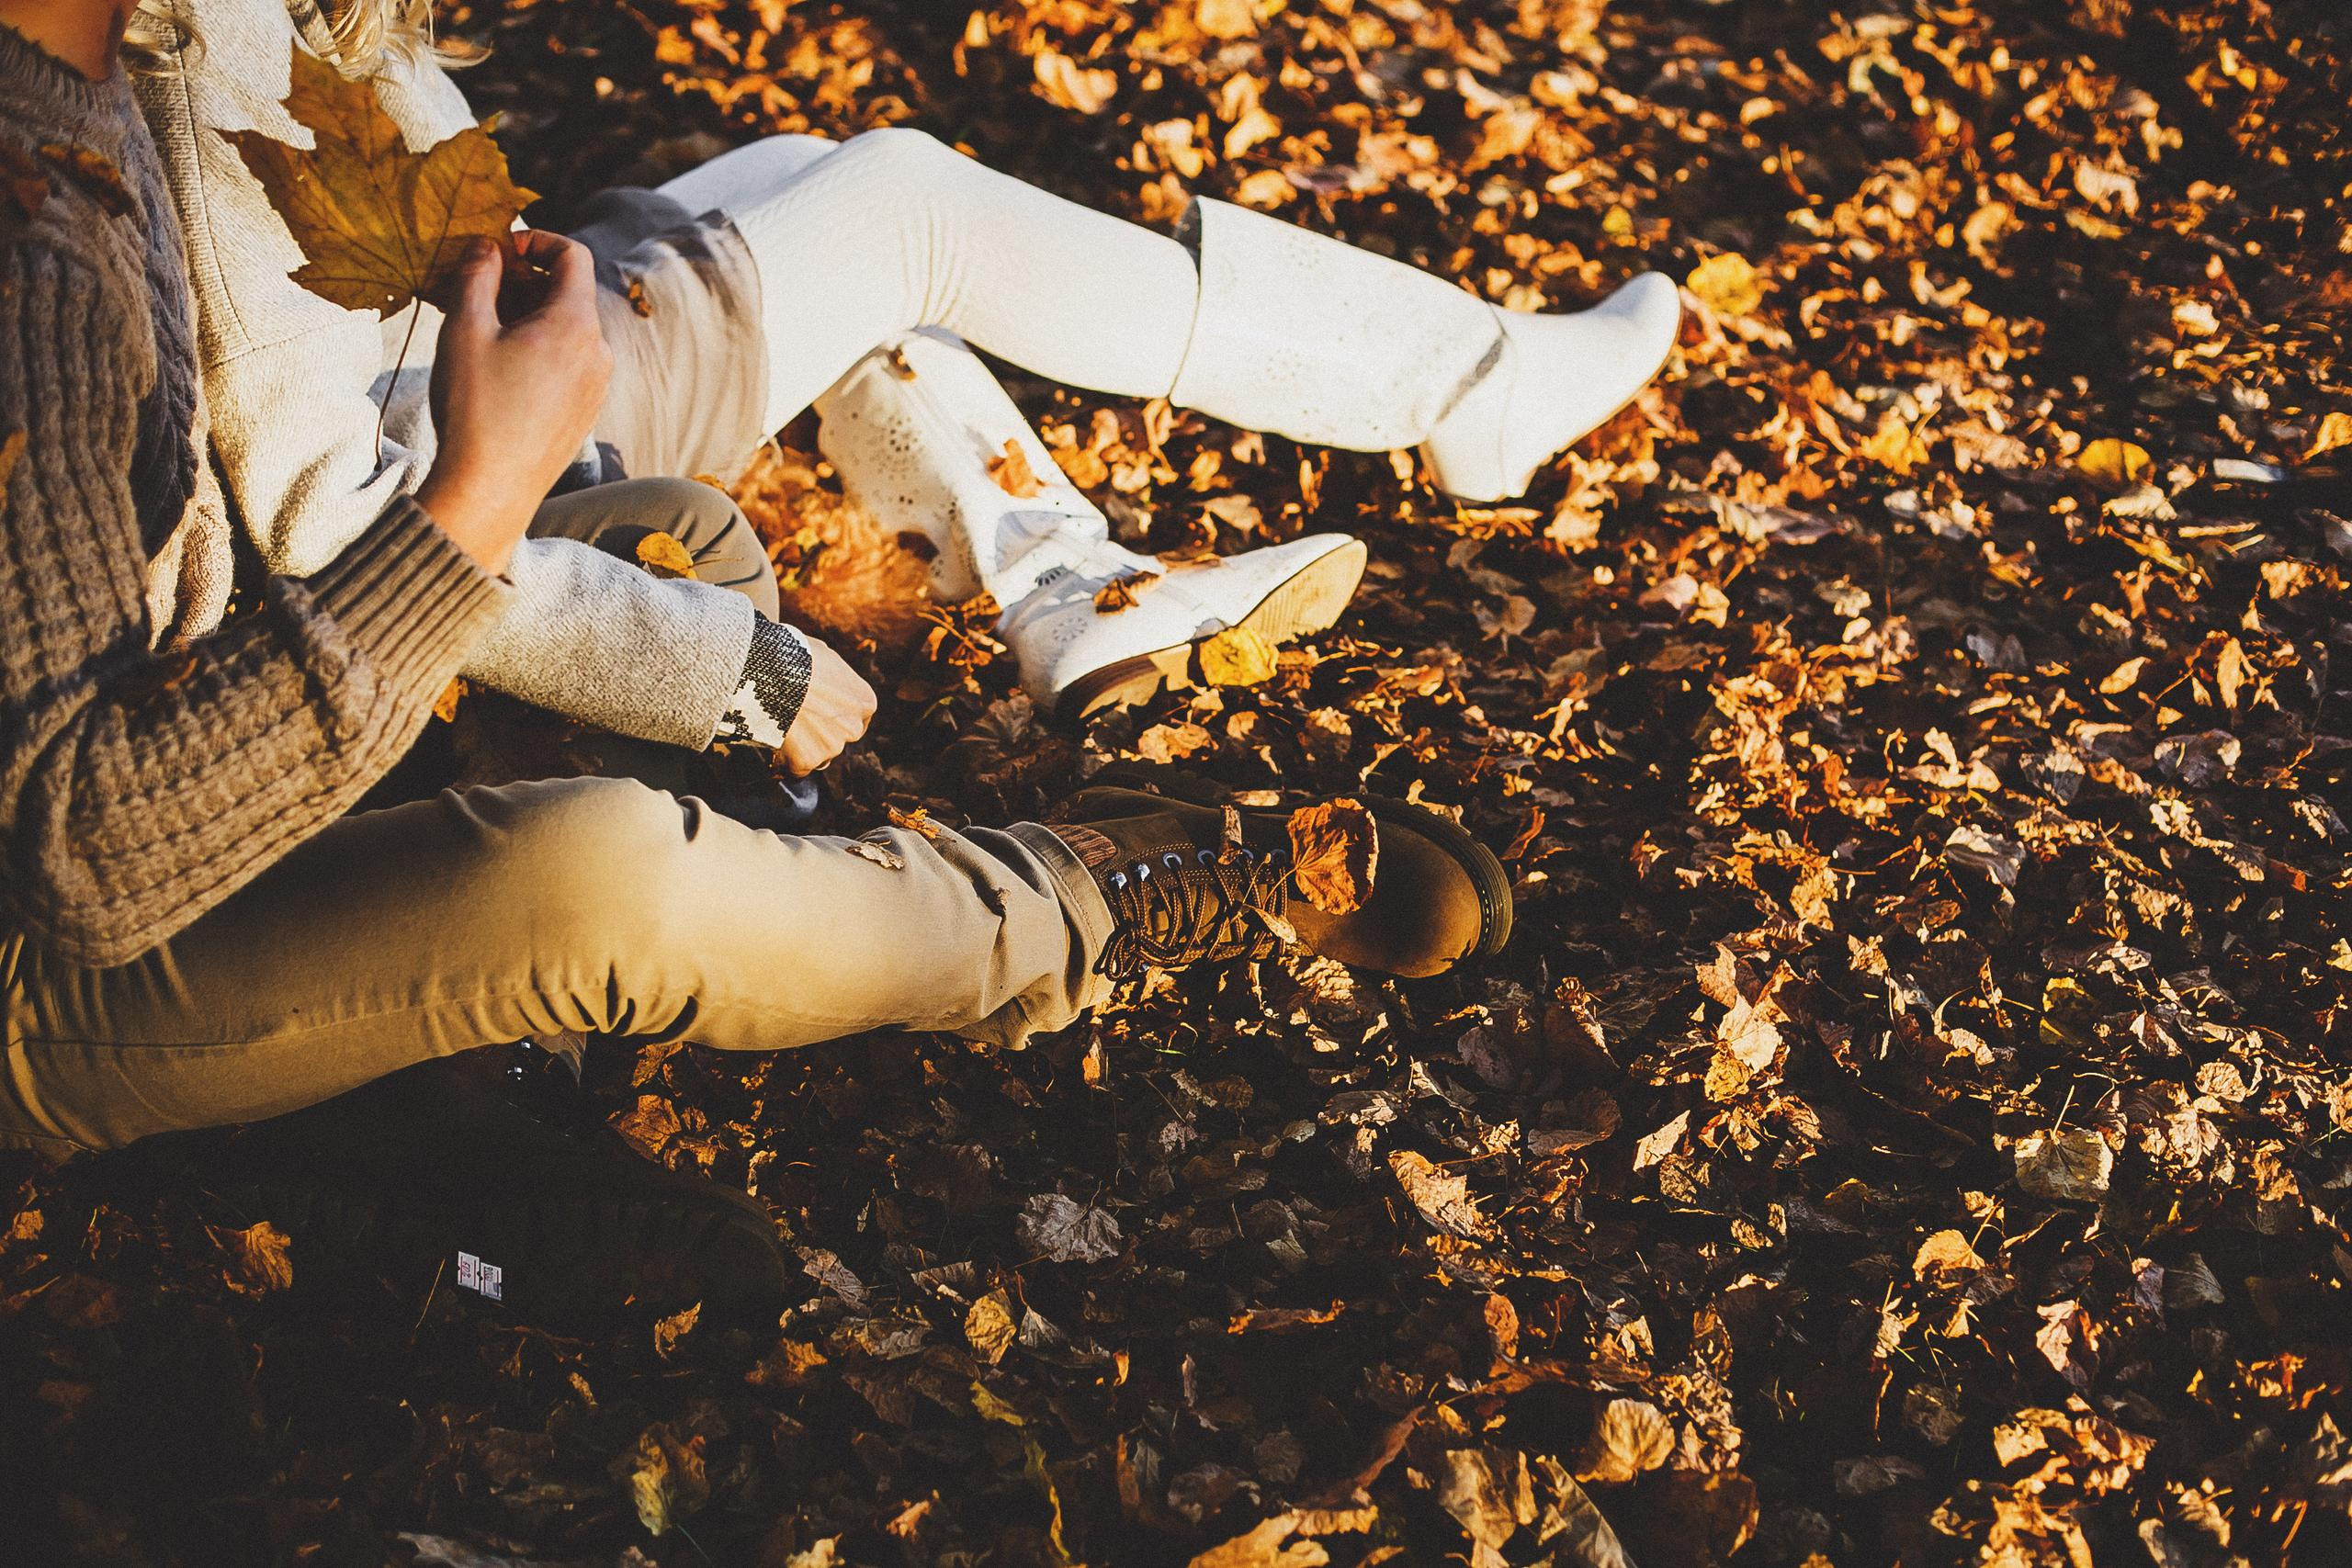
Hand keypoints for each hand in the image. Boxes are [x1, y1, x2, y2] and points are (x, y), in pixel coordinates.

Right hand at [414, 231, 611, 573]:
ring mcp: (596, 385)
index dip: (536, 239)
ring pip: (566, 329)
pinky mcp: (584, 412)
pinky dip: (536, 347)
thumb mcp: (465, 328)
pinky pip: (566, 362)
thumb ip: (477, 276)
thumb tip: (486, 247)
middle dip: (523, 279)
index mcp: (577, 324)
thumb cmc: (475, 406)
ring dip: (526, 315)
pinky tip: (495, 363)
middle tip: (475, 286)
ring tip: (478, 325)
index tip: (498, 250)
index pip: (574, 255)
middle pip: (568, 292)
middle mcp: (599, 352)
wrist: (490, 490)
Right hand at [778, 634, 876, 775]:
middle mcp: (854, 728)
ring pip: (816, 755)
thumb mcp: (824, 655)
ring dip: (801, 747)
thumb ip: (831, 674)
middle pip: (836, 739)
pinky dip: (784, 760)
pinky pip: (795, 768)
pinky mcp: (807, 761)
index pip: (853, 718)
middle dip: (818, 734)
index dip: (831, 716)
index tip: (814, 712)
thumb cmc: (795, 656)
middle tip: (792, 719)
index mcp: (864, 702)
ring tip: (778, 725)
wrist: (770, 672)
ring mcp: (831, 747)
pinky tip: (772, 741)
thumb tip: (823, 674)